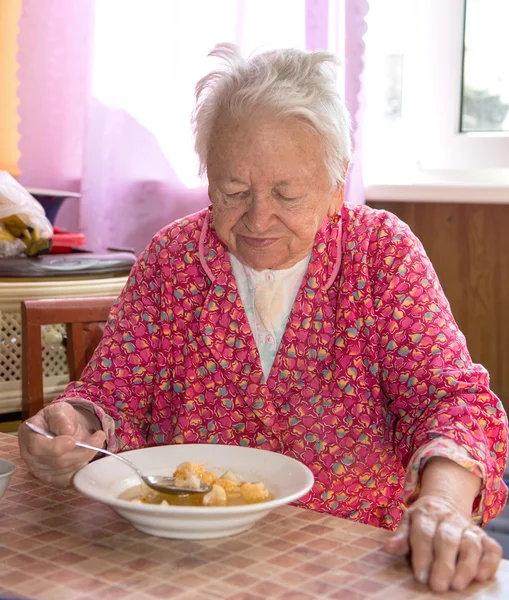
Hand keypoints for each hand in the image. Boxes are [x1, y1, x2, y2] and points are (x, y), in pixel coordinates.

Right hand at [18, 401, 105, 486]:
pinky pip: (71, 479)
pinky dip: (85, 466)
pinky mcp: (54, 480)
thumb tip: (68, 430)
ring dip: (86, 457)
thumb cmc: (59, 418)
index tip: (73, 441)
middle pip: (56, 461)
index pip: (37, 447)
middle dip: (81, 450)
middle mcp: (30, 456)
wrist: (64, 429)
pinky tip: (92, 453)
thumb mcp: (59, 410)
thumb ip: (61, 418)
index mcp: (28, 435)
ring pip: (66, 471)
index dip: (56, 446)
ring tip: (98, 440)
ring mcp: (41, 471)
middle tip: (98, 437)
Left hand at [384, 494, 502, 592]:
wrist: (443, 503)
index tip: (421, 577)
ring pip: (470, 545)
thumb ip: (401, 538)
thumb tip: (388, 548)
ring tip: (457, 585)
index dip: (422, 555)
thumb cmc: (421, 522)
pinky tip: (480, 576)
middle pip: (447, 540)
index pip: (424, 533)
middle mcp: (448, 518)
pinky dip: (488, 562)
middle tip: (438, 586)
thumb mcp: (408, 523)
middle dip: (443, 564)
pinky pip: (491, 548)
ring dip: (465, 566)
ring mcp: (468, 527)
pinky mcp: (483, 536)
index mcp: (426, 514)